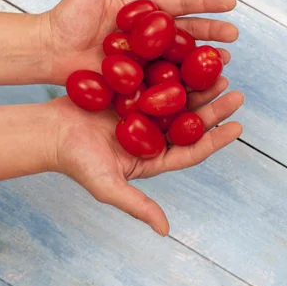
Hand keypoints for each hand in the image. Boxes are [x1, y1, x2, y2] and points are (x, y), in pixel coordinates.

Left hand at [43, 0, 238, 84]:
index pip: (180, 4)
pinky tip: (198, 88)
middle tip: (235, 37)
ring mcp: (142, 59)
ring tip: (225, 61)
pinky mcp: (133, 80)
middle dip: (212, 33)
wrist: (47, 49)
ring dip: (202, 60)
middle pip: (186, 32)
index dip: (206, 3)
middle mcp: (147, 36)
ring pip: (178, 59)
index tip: (231, 2)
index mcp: (142, 12)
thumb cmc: (66, 15)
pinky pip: (160, 82)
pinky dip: (180, 84)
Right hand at [48, 82, 243, 235]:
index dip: (216, 139)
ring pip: (177, 96)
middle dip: (213, 107)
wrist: (49, 132)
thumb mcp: (107, 186)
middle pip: (190, 120)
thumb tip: (165, 231)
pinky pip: (155, 78)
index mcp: (153, 158)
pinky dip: (171, 68)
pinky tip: (186, 54)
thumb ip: (136, 206)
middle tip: (235, 92)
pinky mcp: (129, 90)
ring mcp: (141, 111)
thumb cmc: (76, 161)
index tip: (238, 126)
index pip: (192, 149)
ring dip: (198, 85)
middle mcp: (152, 134)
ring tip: (219, 69)